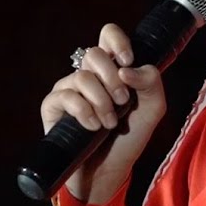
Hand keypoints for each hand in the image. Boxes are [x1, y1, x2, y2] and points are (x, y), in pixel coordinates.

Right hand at [39, 24, 166, 205]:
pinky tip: (92, 126)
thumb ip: (151, 83)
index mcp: (112, 69)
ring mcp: (69, 89)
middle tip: (123, 102)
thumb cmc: (129, 138)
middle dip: (111, 79)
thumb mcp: (152, 110)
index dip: (117, 41)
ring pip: (82, 76)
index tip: (128, 62)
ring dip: (101, 101)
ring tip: (109, 122)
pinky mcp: (54, 106)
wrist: (109, 171)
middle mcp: (89, 75)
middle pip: (93, 53)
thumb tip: (126, 69)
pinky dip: (83, 111)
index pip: (108, 35)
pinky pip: (66, 96)